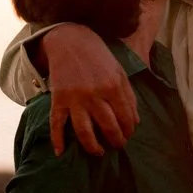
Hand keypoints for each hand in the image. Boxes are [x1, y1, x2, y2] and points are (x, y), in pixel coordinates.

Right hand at [41, 24, 138, 155]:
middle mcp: (95, 94)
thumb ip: (129, 97)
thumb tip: (135, 122)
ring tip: (99, 152)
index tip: (128, 135)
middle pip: (108, 127)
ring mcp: (75, 99)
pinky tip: (60, 152)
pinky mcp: (58, 99)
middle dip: (116, 141)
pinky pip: (57, 123)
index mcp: (113, 87)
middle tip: (117, 145)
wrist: (70, 40)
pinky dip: (57, 140)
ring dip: (93, 146)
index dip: (129, 130)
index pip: (125, 117)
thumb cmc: (98, 57)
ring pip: (84, 131)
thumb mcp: (119, 72)